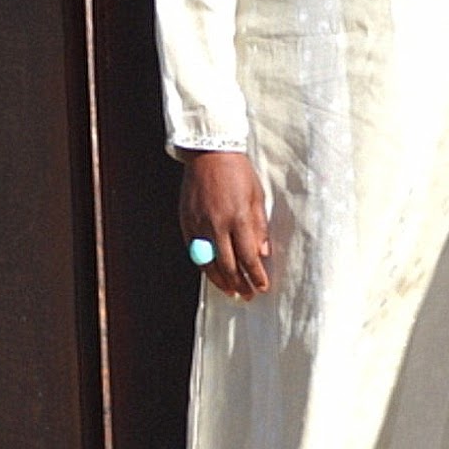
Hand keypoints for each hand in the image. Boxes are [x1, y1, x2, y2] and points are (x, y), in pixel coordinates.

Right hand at [179, 150, 270, 299]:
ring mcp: (199, 224)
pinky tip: (212, 272)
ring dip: (221, 281)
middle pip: (229, 265)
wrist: (208, 153)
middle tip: (247, 295)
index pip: (248, 257)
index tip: (262, 287)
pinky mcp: (186, 222)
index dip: (256, 276)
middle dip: (240, 284)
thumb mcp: (256, 197)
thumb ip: (259, 227)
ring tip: (230, 291)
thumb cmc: (238, 172)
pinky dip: (204, 265)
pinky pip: (194, 251)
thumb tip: (263, 253)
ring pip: (208, 263)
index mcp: (238, 217)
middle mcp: (217, 224)